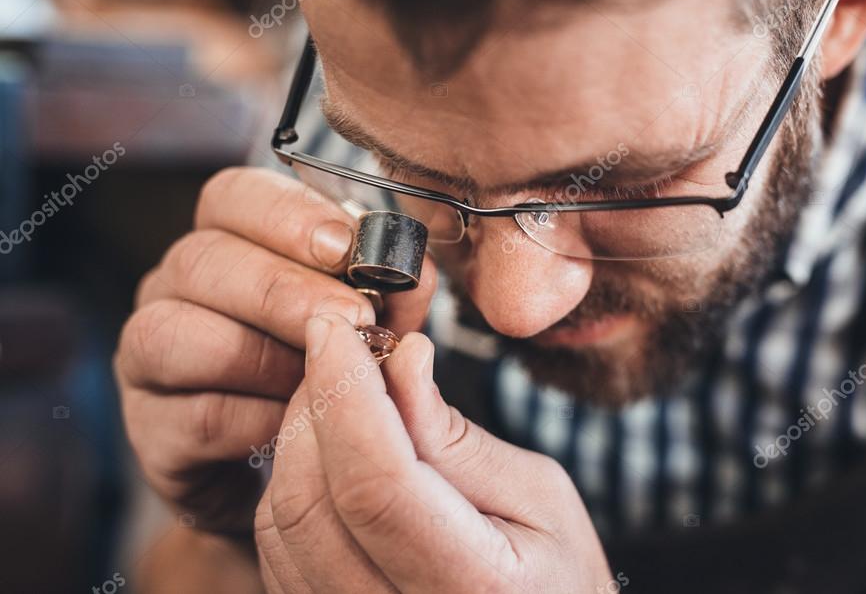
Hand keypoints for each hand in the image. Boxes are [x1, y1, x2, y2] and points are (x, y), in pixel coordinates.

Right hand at [114, 167, 436, 533]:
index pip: (232, 196)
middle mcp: (174, 288)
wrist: (299, 476)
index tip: (346, 247)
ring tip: (329, 379)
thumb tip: (418, 273)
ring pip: (176, 333)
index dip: (287, 215)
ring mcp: (149, 358)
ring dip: (265, 355)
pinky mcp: (153, 430)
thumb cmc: (331, 376)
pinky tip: (301, 427)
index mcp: (230, 242)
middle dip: (284, 288)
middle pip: (202, 260)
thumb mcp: (370, 327)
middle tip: (354, 317)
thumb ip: (393, 295)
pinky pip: (194, 416)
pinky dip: (257, 421)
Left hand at [254, 307, 611, 592]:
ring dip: (300, 442)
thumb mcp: (538, 494)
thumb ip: (456, 436)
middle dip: (315, 406)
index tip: (335, 327)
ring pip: (280, 525)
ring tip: (347, 401)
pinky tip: (337, 454)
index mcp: (472, 591)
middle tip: (344, 352)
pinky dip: (297, 484)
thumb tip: (400, 357)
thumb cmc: (557, 573)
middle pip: (310, 502)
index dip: (345, 393)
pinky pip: (278, 552)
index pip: (375, 483)